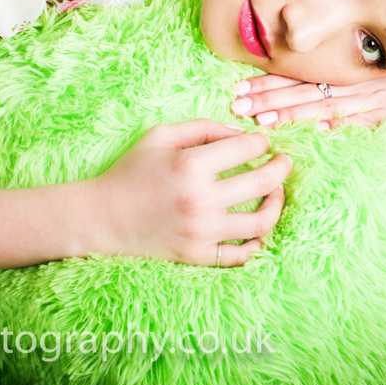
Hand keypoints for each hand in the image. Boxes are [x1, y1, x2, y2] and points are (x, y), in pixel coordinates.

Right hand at [77, 120, 290, 266]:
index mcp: (190, 165)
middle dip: (281, 168)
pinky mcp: (198, 256)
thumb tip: (242, 134)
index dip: (261, 142)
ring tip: (275, 193)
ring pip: (260, 222)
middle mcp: (199, 199)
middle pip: (262, 183)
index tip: (262, 142)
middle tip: (284, 162)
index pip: (247, 148)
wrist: (101, 217)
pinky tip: (259, 228)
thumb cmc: (131, 172)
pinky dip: (258, 243)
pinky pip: (241, 255)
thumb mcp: (161, 136)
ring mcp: (201, 232)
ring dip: (276, 205)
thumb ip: (204, 128)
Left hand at [229, 73, 385, 128]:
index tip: (238, 89)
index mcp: (344, 71)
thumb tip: (295, 104)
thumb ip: (331, 86)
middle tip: (237, 107)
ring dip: (295, 112)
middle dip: (269, 97)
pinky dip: (344, 124)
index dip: (267, 81)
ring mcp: (374, 98)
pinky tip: (321, 130)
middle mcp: (354, 81)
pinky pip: (366, 120)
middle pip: (305, 88)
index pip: (299, 74)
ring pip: (327, 103)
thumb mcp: (363, 80)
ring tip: (264, 121)